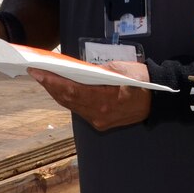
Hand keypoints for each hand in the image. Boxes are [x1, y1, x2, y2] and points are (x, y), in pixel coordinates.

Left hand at [29, 60, 151, 131]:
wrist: (157, 101)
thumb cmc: (140, 80)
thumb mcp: (120, 69)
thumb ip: (97, 71)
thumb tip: (77, 70)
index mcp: (104, 99)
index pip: (71, 90)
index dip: (52, 82)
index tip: (37, 71)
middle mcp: (98, 114)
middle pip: (67, 99)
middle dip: (50, 86)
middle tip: (36, 72)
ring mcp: (99, 120)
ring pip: (71, 106)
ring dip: (58, 93)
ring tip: (45, 79)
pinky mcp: (101, 123)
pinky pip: (80, 110)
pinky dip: (69, 99)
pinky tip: (62, 90)